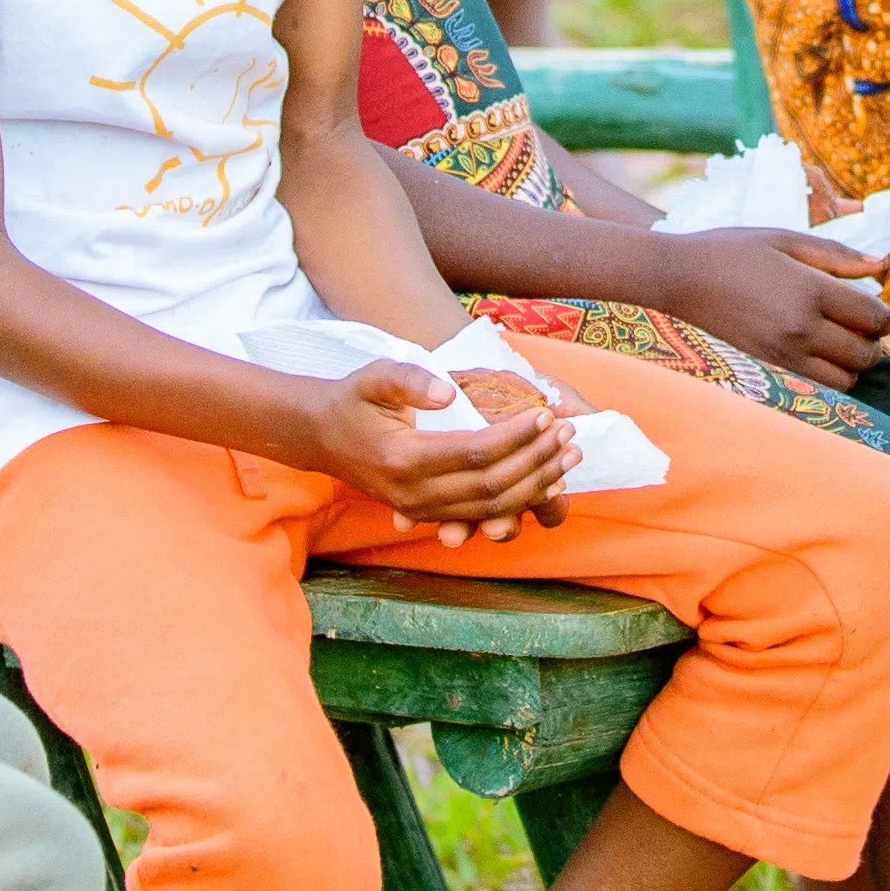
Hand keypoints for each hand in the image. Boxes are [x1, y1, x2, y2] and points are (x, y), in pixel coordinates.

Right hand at [306, 356, 575, 540]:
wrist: (320, 436)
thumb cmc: (353, 399)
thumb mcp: (374, 376)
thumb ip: (410, 380)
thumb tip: (449, 392)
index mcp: (404, 459)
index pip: (476, 453)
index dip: (516, 436)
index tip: (545, 413)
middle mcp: (414, 494)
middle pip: (491, 487)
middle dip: (537, 461)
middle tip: (569, 433)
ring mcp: (421, 510)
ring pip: (492, 508)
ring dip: (536, 484)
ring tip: (569, 456)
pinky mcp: (428, 514)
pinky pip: (481, 515)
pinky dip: (518, 501)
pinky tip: (546, 481)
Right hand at [642, 228, 889, 389]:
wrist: (682, 278)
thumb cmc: (735, 249)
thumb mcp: (788, 239)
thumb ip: (838, 255)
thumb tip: (883, 265)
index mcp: (810, 291)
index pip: (873, 317)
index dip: (886, 316)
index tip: (879, 308)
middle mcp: (802, 328)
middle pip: (866, 353)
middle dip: (875, 341)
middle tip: (864, 324)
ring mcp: (786, 351)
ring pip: (848, 378)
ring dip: (856, 362)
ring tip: (845, 340)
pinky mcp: (772, 364)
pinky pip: (821, 382)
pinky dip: (834, 373)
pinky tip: (824, 349)